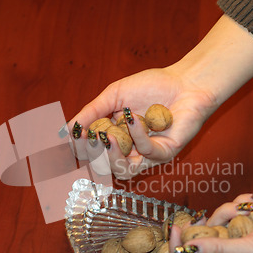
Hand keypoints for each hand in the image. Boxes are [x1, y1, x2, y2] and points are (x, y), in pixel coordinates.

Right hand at [68, 15, 252, 178]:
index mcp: (118, 138)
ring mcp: (148, 155)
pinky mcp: (166, 153)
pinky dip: (137, 136)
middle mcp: (132, 150)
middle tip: (93, 136)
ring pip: (124, 171)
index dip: (83, 149)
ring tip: (108, 136)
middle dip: (95, 154)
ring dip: (113, 155)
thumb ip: (91, 112)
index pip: (95, 154)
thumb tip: (68, 129)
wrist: (185, 81)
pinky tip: (133, 118)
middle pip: (105, 167)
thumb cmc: (153, 86)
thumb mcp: (114, 95)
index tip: (76, 135)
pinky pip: (147, 153)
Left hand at [168, 186, 252, 252]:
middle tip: (229, 213)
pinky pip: (230, 216)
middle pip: (201, 243)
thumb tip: (185, 249)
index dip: (178, 249)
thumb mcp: (252, 248)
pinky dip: (240, 206)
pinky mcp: (244, 232)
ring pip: (215, 225)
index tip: (176, 225)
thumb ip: (216, 250)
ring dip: (230, 211)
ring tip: (250, 208)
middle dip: (214, 222)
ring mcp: (237, 247)